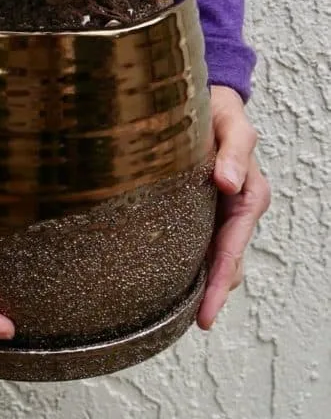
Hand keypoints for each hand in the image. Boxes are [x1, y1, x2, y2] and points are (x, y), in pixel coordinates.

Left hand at [197, 85, 270, 329]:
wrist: (207, 96)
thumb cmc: (220, 108)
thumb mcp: (232, 123)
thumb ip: (234, 151)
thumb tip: (227, 183)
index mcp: (248, 194)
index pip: (232, 248)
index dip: (221, 281)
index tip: (207, 313)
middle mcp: (234, 206)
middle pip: (226, 260)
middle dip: (214, 292)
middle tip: (197, 322)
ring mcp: (217, 208)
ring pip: (212, 254)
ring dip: (202, 280)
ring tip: (178, 309)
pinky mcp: (198, 204)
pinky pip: (198, 238)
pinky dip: (190, 259)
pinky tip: (170, 274)